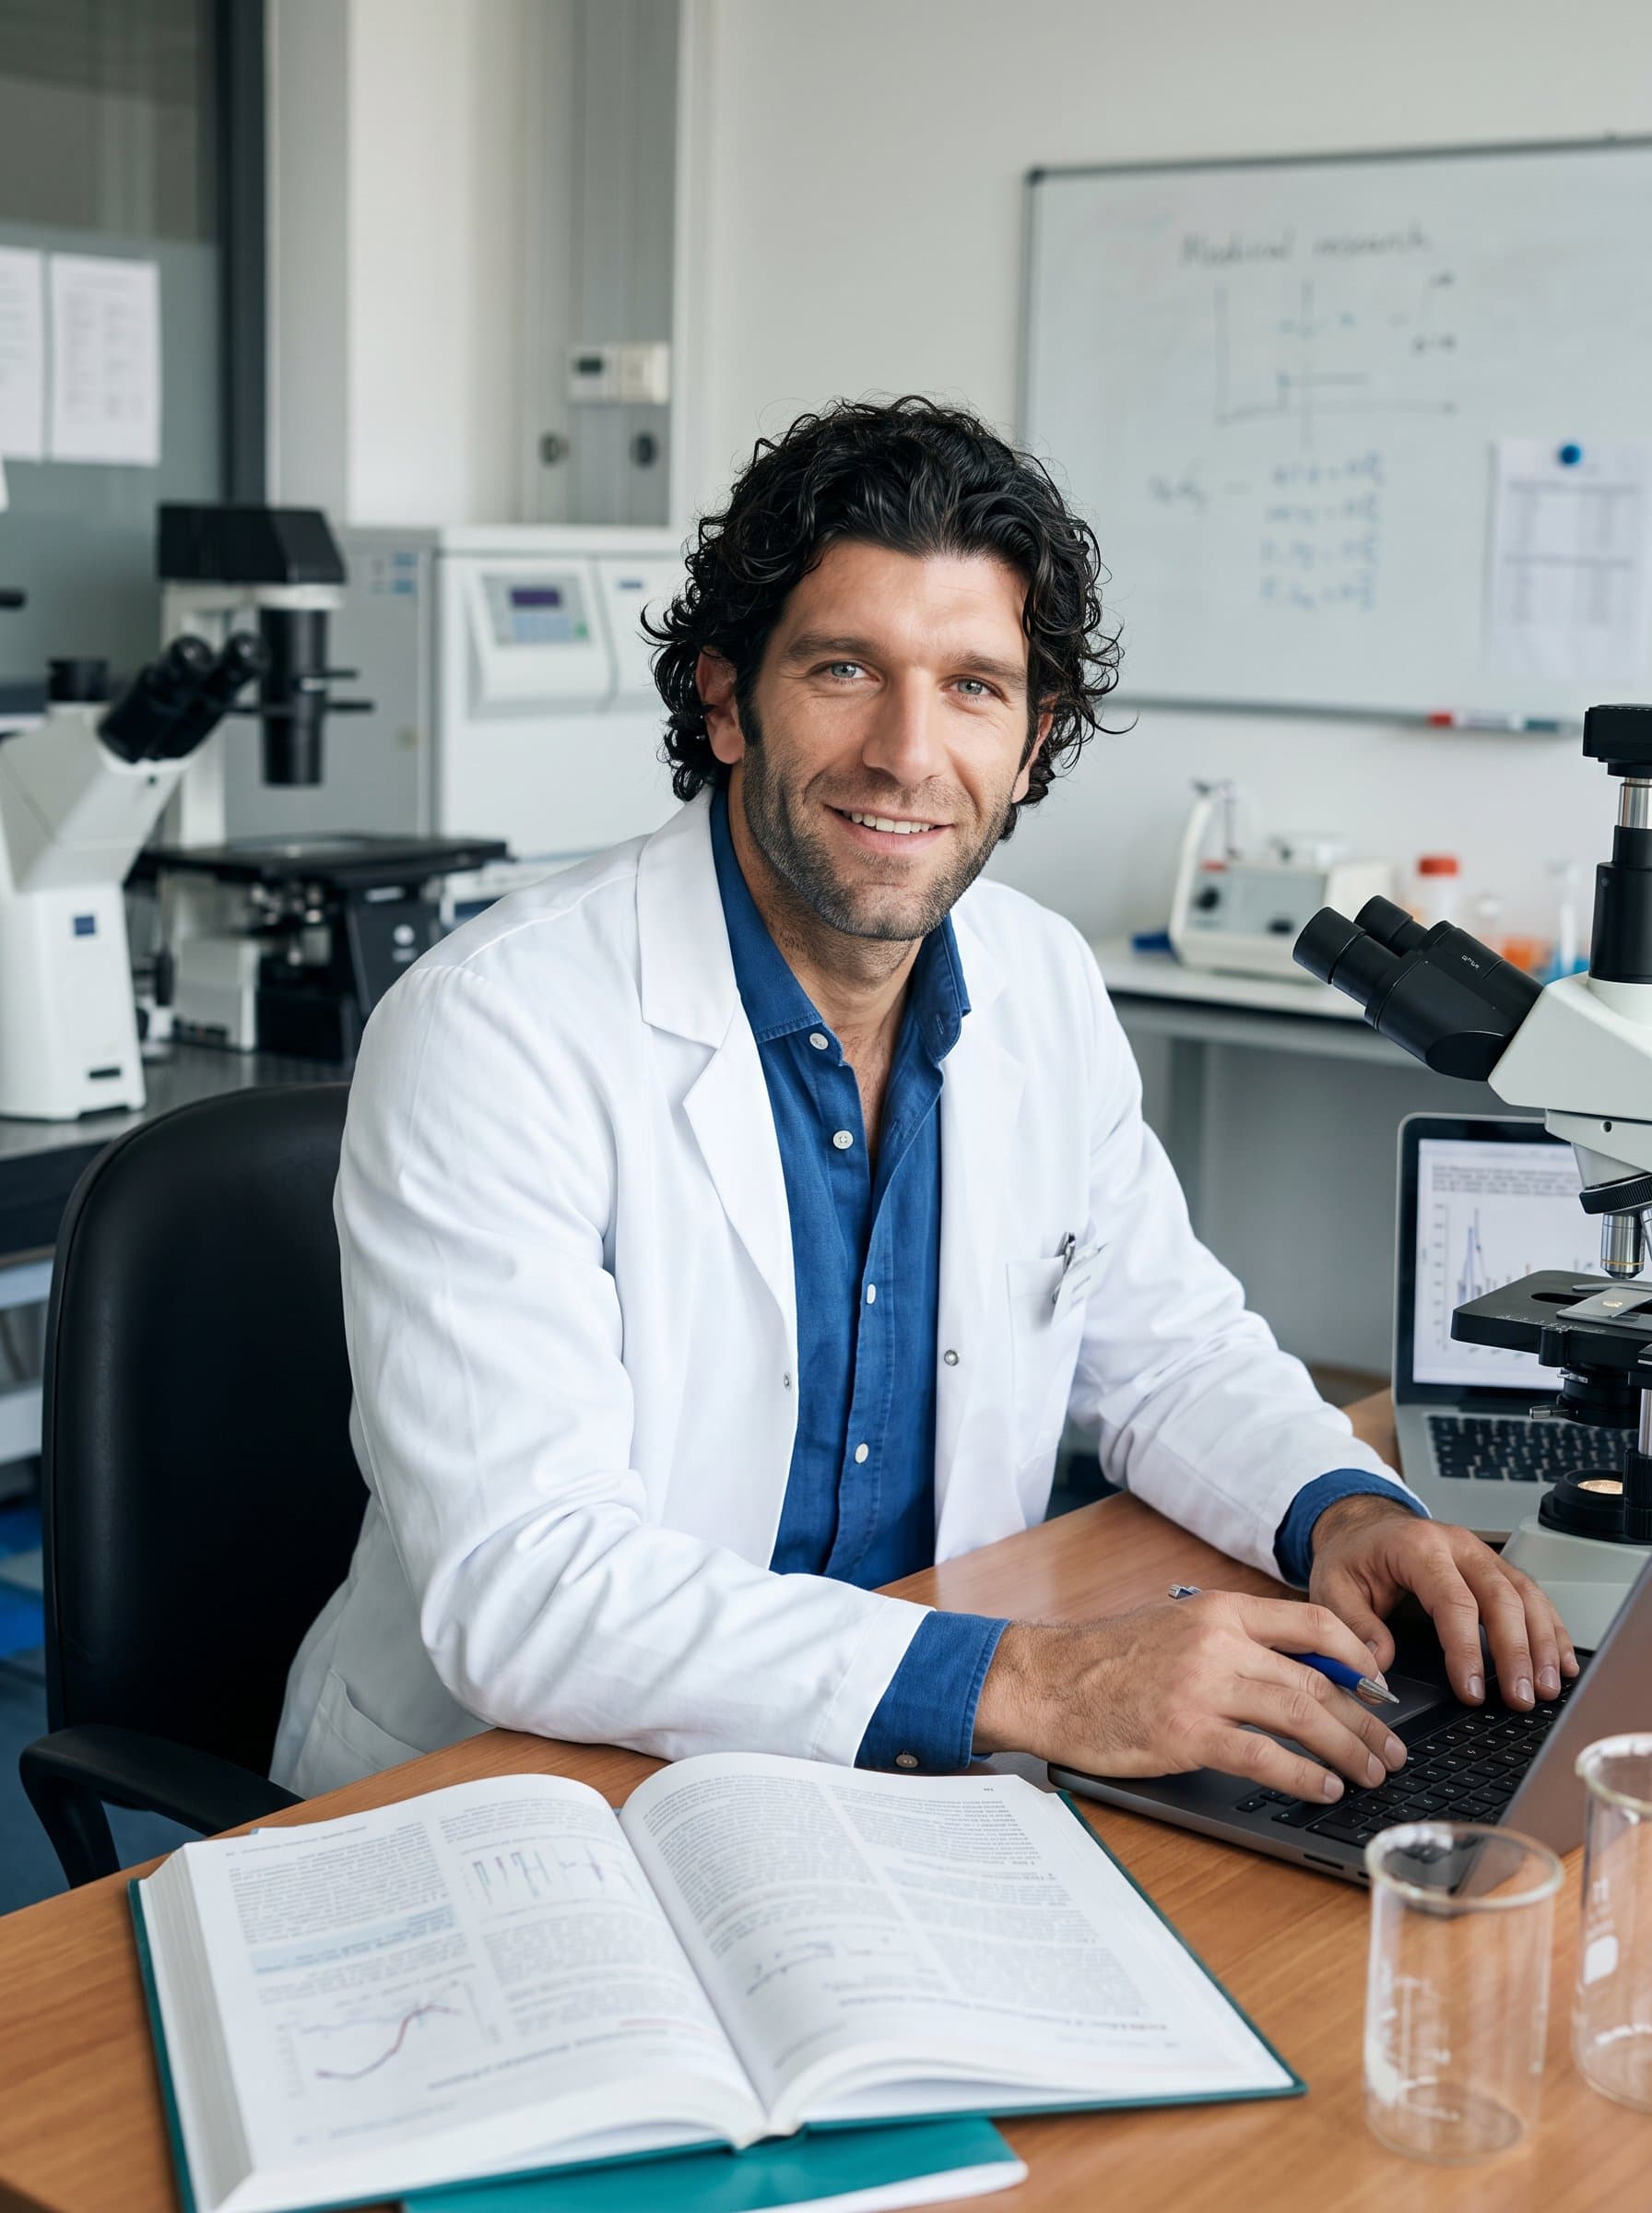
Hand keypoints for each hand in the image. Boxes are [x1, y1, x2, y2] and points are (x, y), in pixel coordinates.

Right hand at [972, 1590, 1408, 1804]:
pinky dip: (1303, 1775)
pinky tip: (1322, 1788)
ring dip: (1347, 1749)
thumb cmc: (1104, 1657)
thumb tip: (1291, 1665)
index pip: (1314, 1622)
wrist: (1047, 1681)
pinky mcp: (1187, 1733)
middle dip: (1365, 1719)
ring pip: (1302, 1715)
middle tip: (1391, 1748)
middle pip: (1318, 1678)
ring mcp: (1203, 1687)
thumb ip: (1229, 1636)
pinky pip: (1264, 1756)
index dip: (1360, 1655)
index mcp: (1219, 1609)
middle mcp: (1219, 1642)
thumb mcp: (1173, 1623)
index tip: (1380, 1687)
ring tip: (1370, 1774)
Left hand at [1308, 1494, 1579, 1708]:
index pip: (1453, 1600)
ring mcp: (1482, 1554)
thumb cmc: (1351, 1556)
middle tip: (1521, 1698)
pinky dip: (1552, 1629)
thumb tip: (1380, 1667)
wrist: (1363, 1526)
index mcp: (1417, 1547)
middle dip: (1516, 1651)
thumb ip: (1355, 1626)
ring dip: (1542, 1643)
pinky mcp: (1495, 1568)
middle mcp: (1457, 1545)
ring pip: (1525, 1595)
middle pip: (1501, 1597)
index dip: (1466, 1649)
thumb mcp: (1332, 1586)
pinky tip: (1562, 1662)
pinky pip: (1532, 1596)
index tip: (1471, 1691)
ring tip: (1547, 1688)